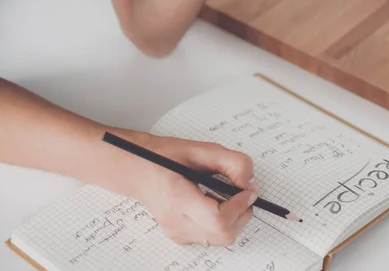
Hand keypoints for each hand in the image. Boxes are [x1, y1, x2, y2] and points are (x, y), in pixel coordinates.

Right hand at [121, 133, 258, 246]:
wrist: (138, 169)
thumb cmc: (164, 157)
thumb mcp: (201, 149)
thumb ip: (231, 162)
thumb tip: (250, 183)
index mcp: (178, 197)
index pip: (218, 219)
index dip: (240, 205)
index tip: (248, 190)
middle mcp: (176, 222)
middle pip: (223, 234)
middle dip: (242, 213)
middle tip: (243, 192)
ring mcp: (177, 233)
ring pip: (220, 240)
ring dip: (234, 219)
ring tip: (229, 196)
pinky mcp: (179, 236)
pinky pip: (211, 237)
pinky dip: (222, 223)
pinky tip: (217, 204)